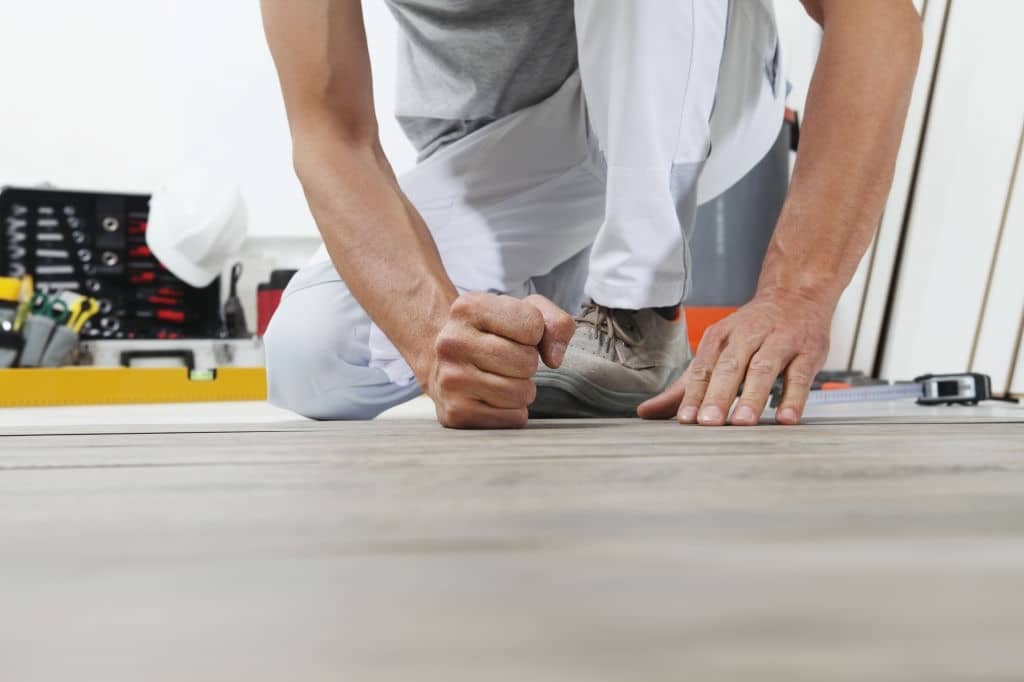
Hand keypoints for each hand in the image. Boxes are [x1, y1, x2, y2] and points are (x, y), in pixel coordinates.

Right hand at [427, 292, 574, 428]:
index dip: (535, 334)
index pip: (533, 325)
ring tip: (500, 378)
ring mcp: (450, 380)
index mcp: (467, 308)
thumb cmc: (492, 336)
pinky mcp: (456, 413)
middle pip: (527, 361)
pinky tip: (492, 397)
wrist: (444, 365)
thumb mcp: (524, 312)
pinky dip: (512, 411)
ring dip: (521, 389)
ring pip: (521, 393)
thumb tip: (555, 358)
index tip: (515, 335)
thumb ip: (555, 322)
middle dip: (527, 363)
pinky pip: (514, 418)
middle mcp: (451, 342)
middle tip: (506, 360)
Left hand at [638, 291, 831, 425]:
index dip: (694, 394)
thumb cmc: (753, 331)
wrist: (796, 296)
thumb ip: (686, 386)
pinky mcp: (808, 352)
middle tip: (708, 422)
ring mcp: (779, 342)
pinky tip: (785, 419)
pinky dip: (793, 398)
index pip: (704, 369)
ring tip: (743, 422)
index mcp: (721, 337)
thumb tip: (647, 412)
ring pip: (763, 369)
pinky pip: (800, 376)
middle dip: (718, 395)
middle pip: (730, 367)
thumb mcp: (717, 350)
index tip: (685, 419)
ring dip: (753, 396)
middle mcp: (748, 336)